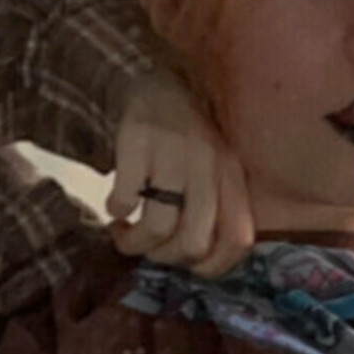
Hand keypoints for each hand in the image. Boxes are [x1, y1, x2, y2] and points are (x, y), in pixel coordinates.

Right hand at [106, 66, 255, 278]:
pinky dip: (115, 210)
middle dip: (165, 258)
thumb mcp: (216, 172)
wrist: (155, 85)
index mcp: (232, 179)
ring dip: (134, 243)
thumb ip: (217, 211)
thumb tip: (198, 263)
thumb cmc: (186, 145)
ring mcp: (173, 154)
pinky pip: (125, 198)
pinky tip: (115, 207)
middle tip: (149, 249)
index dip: (213, 267)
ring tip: (124, 234)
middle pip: (193, 242)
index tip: (189, 268)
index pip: (238, 240)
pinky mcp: (138, 143)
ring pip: (158, 227)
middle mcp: (209, 167)